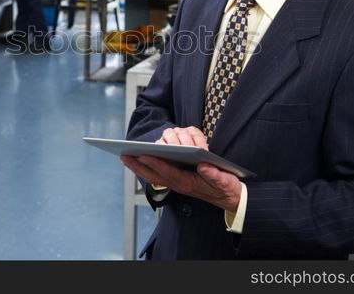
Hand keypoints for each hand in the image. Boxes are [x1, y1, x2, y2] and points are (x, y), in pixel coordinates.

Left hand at [121, 126, 242, 211]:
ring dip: (140, 166)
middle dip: (138, 166)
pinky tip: (139, 159)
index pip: (168, 173)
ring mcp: (177, 182)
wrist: (230, 199)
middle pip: (155, 175)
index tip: (142, 154)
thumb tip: (203, 166)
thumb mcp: (225, 182)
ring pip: (154, 174)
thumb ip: (215, 175)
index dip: (155, 163)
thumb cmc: (226, 188)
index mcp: (189, 184)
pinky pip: (158, 174)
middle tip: (123, 156)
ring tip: (128, 155)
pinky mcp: (178, 179)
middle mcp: (180, 184)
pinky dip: (147, 167)